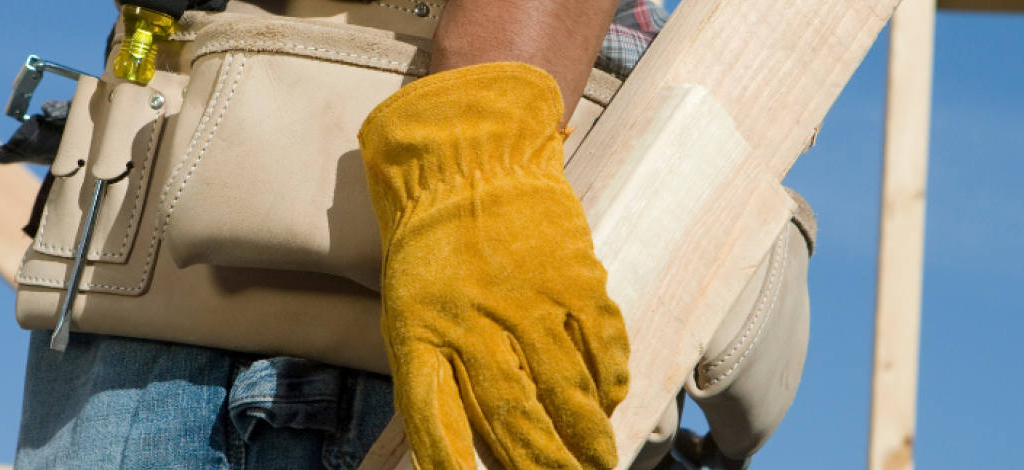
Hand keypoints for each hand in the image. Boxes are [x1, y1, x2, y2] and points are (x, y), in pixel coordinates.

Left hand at [360, 63, 630, 469]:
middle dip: (541, 466)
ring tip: (601, 465)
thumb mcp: (409, 311)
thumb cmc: (432, 246)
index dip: (452, 464)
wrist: (469, 156)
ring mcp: (527, 298)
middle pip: (513, 416)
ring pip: (565, 387)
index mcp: (420, 332)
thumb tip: (462, 448)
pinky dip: (610, 376)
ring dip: (588, 437)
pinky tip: (613, 400)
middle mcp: (473, 322)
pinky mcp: (571, 273)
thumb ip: (435, 376)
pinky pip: (600, 339)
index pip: (433, 419)